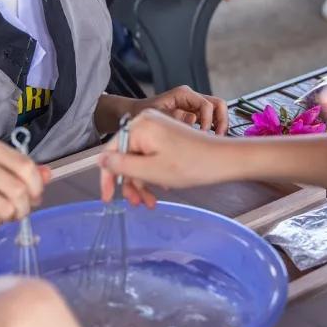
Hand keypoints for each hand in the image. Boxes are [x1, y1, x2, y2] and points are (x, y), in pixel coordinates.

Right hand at [0, 138, 50, 230]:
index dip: (37, 185)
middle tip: (20, 211)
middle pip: (18, 191)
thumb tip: (49, 175)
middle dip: (25, 206)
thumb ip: (20, 168)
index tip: (36, 195)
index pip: (26, 167)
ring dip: (10, 217)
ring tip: (3, 214)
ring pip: (6, 209)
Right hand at [98, 110, 230, 205]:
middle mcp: (147, 122)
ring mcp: (158, 128)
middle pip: (126, 156)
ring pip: (139, 159)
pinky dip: (152, 173)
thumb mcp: (151, 170)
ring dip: (142, 182)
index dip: (108, 178)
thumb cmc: (193, 164)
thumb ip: (122, 166)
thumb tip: (101, 161)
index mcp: (139, 126)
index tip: (108, 198)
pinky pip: (151, 156)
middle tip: (137, 203)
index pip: (111, 152)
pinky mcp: (167, 136)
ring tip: (150, 202)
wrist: (224, 160)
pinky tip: (160, 189)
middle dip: (131, 183)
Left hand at [134, 85, 228, 134]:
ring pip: (217, 112)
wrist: (136, 113)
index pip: (206, 105)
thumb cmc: (144, 113)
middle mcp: (192, 98)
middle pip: (217, 104)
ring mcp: (194, 106)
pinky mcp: (195, 115)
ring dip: (220, 125)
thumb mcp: (156, 115)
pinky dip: (213, 129)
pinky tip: (209, 141)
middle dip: (221, 121)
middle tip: (219, 136)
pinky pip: (210, 120)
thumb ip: (173, 117)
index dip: (209, 120)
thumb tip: (192, 120)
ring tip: (217, 140)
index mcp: (184, 94)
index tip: (204, 134)